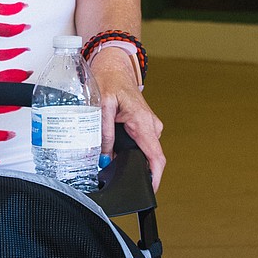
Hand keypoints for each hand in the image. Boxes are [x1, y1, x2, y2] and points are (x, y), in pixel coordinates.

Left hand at [89, 48, 165, 190]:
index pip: (156, 157)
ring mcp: (149, 126)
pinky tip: (114, 148)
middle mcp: (151, 125)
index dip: (155, 177)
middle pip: (149, 157)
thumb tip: (103, 157)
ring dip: (129, 158)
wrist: (114, 67)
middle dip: (135, 169)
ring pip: (143, 151)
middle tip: (113, 175)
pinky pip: (140, 144)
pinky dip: (128, 150)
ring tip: (109, 158)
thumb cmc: (109, 81)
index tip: (150, 191)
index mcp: (143, 122)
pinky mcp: (144, 126)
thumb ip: (104, 133)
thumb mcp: (101, 106)